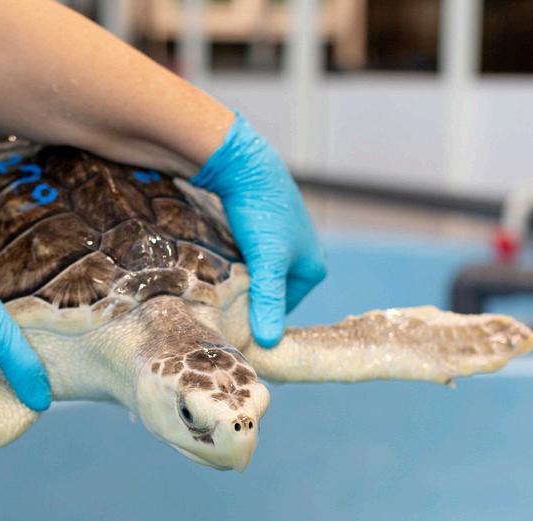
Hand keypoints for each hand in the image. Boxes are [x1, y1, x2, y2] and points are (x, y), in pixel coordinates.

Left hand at [190, 113, 325, 346]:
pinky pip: (248, 256)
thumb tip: (268, 345)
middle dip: (247, 296)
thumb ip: (268, 302)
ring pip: (256, 274)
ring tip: (217, 279)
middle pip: (269, 292)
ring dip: (238, 279)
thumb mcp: (266, 264)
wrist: (243, 164)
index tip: (231, 318)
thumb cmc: (261, 214)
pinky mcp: (263, 227)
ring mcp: (283, 240)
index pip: (282, 309)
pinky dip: (234, 261)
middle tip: (221, 298)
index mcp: (314, 268)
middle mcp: (303, 254)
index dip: (257, 315)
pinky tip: (218, 259)